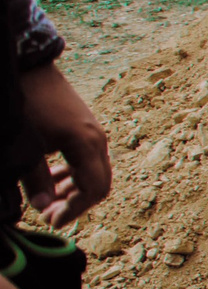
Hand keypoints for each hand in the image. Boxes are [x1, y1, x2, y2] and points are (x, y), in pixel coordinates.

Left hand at [17, 65, 110, 226]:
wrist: (30, 66)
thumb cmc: (28, 103)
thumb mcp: (26, 145)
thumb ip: (35, 178)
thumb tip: (42, 207)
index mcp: (86, 144)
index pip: (93, 190)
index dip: (74, 210)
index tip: (52, 221)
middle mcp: (97, 140)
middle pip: (99, 184)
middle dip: (76, 204)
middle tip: (49, 215)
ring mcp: (94, 133)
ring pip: (94, 173)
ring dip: (74, 190)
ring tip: (47, 200)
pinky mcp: (85, 128)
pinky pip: (88, 160)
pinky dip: (74, 175)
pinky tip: (52, 178)